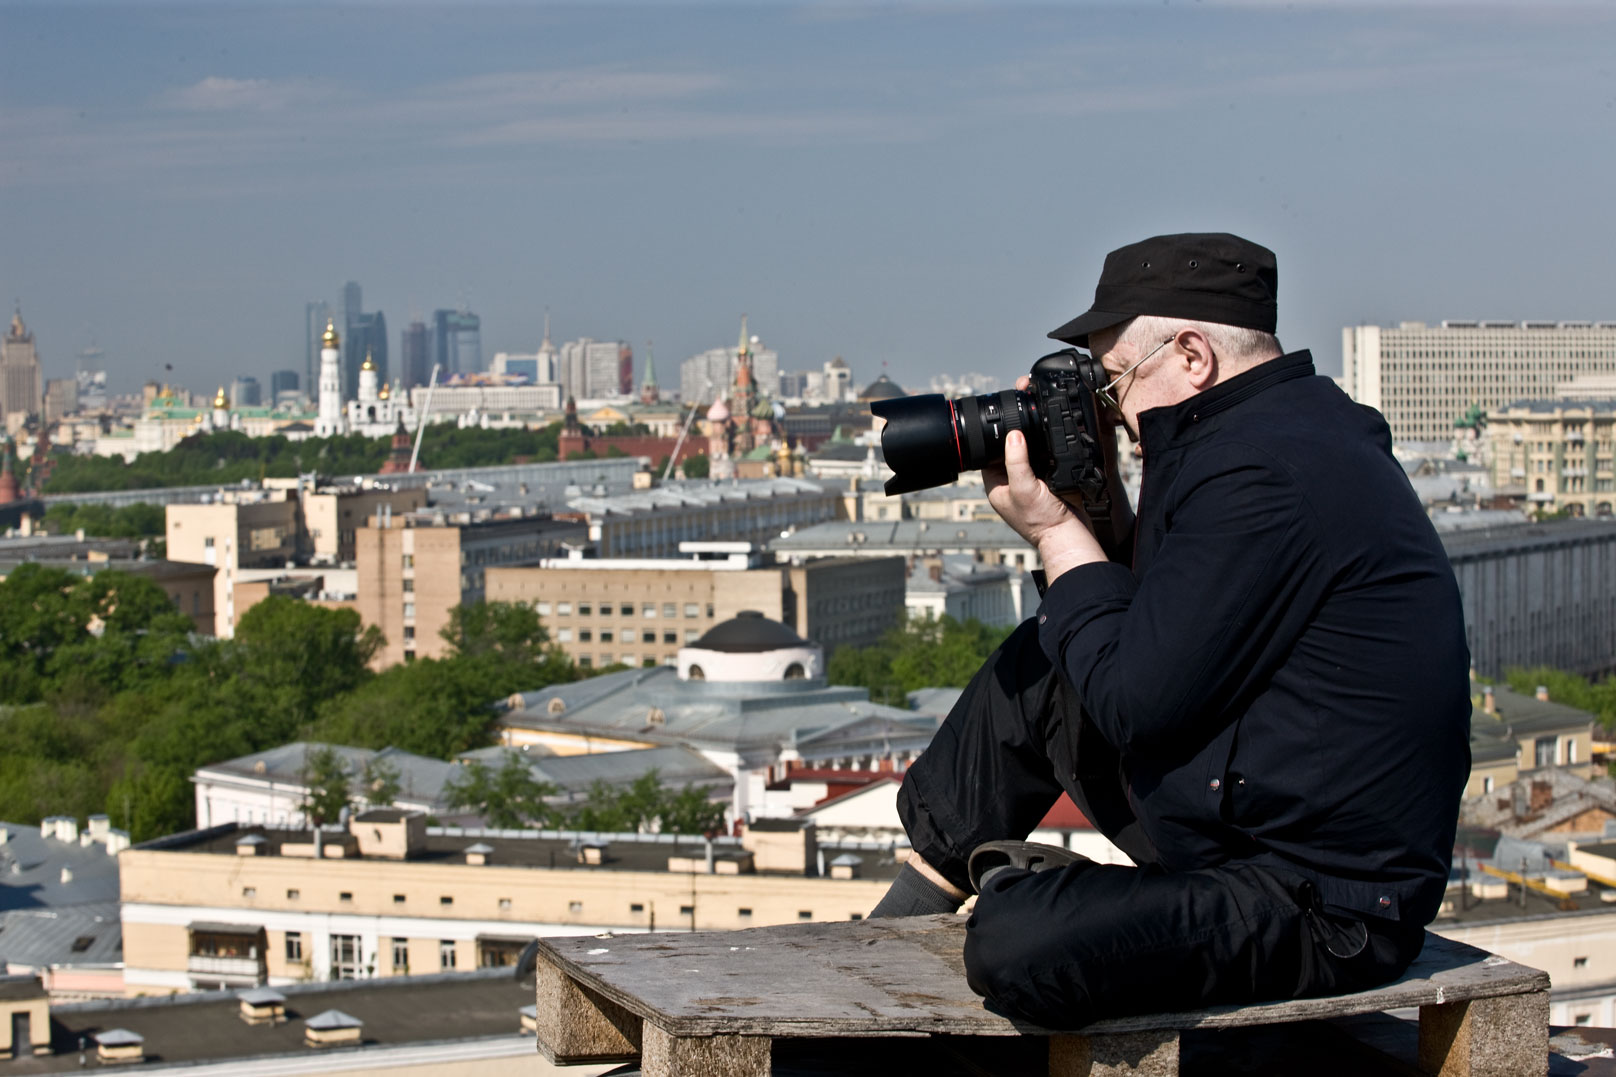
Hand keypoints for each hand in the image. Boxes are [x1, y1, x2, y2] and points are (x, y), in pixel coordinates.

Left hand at [984, 429, 1106, 581]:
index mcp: (997, 488)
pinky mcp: (1046, 485)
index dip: (994, 443)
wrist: (1068, 534)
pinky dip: (1047, 456)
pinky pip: (1044, 465)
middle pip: (1009, 456)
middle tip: (1022, 426)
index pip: (988, 459)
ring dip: (1033, 449)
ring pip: (1028, 459)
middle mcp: (1011, 487)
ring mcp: (1029, 487)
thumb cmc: (1040, 520)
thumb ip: (1016, 460)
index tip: (1004, 427)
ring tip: (1037, 436)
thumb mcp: (1023, 486)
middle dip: (1017, 443)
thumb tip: (1013, 435)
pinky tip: (1051, 449)